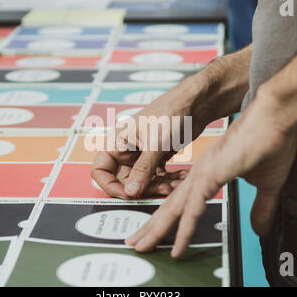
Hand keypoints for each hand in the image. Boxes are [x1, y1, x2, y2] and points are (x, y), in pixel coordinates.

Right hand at [91, 49, 251, 198]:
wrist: (196, 103)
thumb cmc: (171, 112)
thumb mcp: (155, 143)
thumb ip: (142, 170)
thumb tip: (132, 192)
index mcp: (117, 141)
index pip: (100, 170)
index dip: (110, 185)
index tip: (128, 193)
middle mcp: (126, 149)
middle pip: (125, 180)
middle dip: (144, 187)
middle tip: (161, 189)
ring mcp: (142, 154)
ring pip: (143, 181)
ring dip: (159, 185)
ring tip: (176, 183)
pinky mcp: (157, 157)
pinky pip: (157, 176)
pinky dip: (168, 179)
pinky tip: (181, 176)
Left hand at [125, 93, 296, 256]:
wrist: (274, 117)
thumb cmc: (269, 143)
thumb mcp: (266, 185)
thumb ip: (260, 208)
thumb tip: (259, 228)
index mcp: (206, 173)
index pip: (181, 201)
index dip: (168, 218)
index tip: (159, 232)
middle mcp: (198, 174)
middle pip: (169, 206)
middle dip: (151, 227)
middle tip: (137, 243)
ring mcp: (202, 174)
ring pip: (172, 208)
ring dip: (156, 230)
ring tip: (141, 246)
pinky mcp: (210, 175)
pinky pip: (193, 208)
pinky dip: (185, 229)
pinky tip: (177, 246)